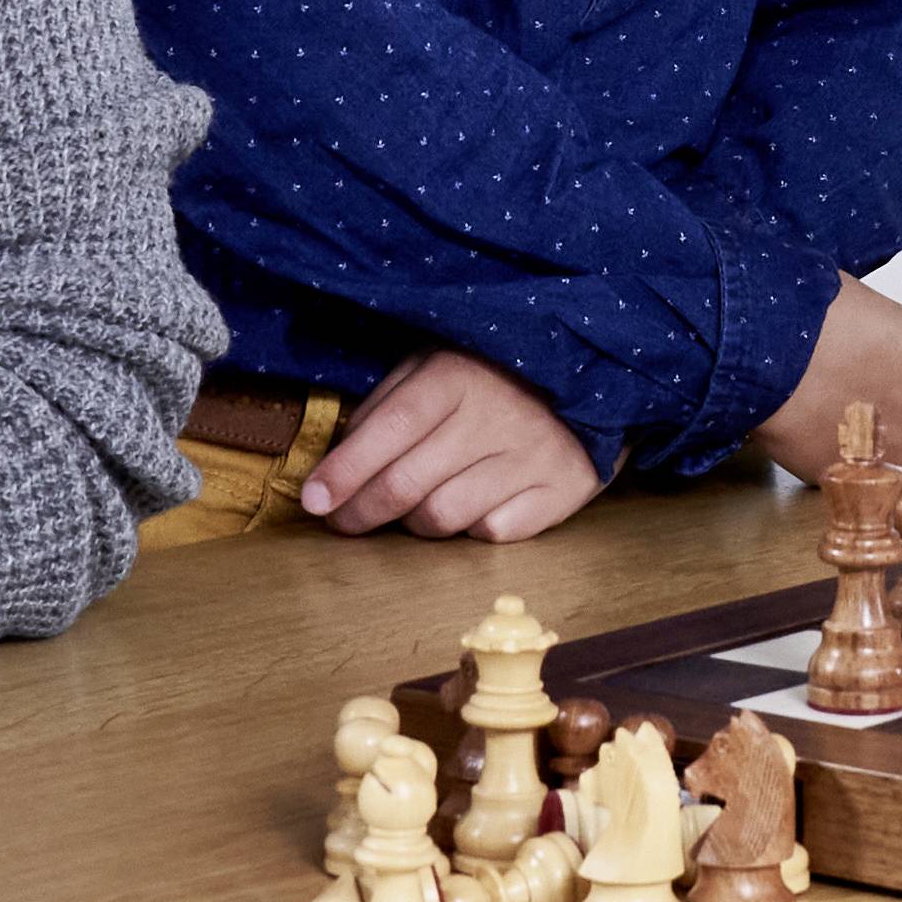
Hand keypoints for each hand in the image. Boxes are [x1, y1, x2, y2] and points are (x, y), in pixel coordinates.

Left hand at [299, 351, 602, 539]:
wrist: (587, 382)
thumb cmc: (489, 379)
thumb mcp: (432, 368)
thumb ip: (385, 407)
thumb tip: (336, 465)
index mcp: (457, 376)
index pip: (391, 429)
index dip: (346, 469)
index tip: (314, 500)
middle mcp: (496, 415)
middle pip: (409, 483)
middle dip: (362, 512)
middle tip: (342, 522)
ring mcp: (531, 456)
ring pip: (445, 517)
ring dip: (414, 524)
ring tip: (412, 510)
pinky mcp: (561, 491)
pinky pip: (493, 533)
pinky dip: (471, 529)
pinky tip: (471, 508)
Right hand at [746, 273, 901, 487]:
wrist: (772, 348)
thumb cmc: (815, 314)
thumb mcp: (872, 311)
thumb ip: (889, 342)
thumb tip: (873, 351)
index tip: (882, 384)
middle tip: (863, 415)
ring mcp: (899, 453)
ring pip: (890, 466)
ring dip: (867, 454)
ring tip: (823, 421)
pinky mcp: (860, 481)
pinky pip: (850, 479)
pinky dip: (832, 465)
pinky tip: (805, 434)